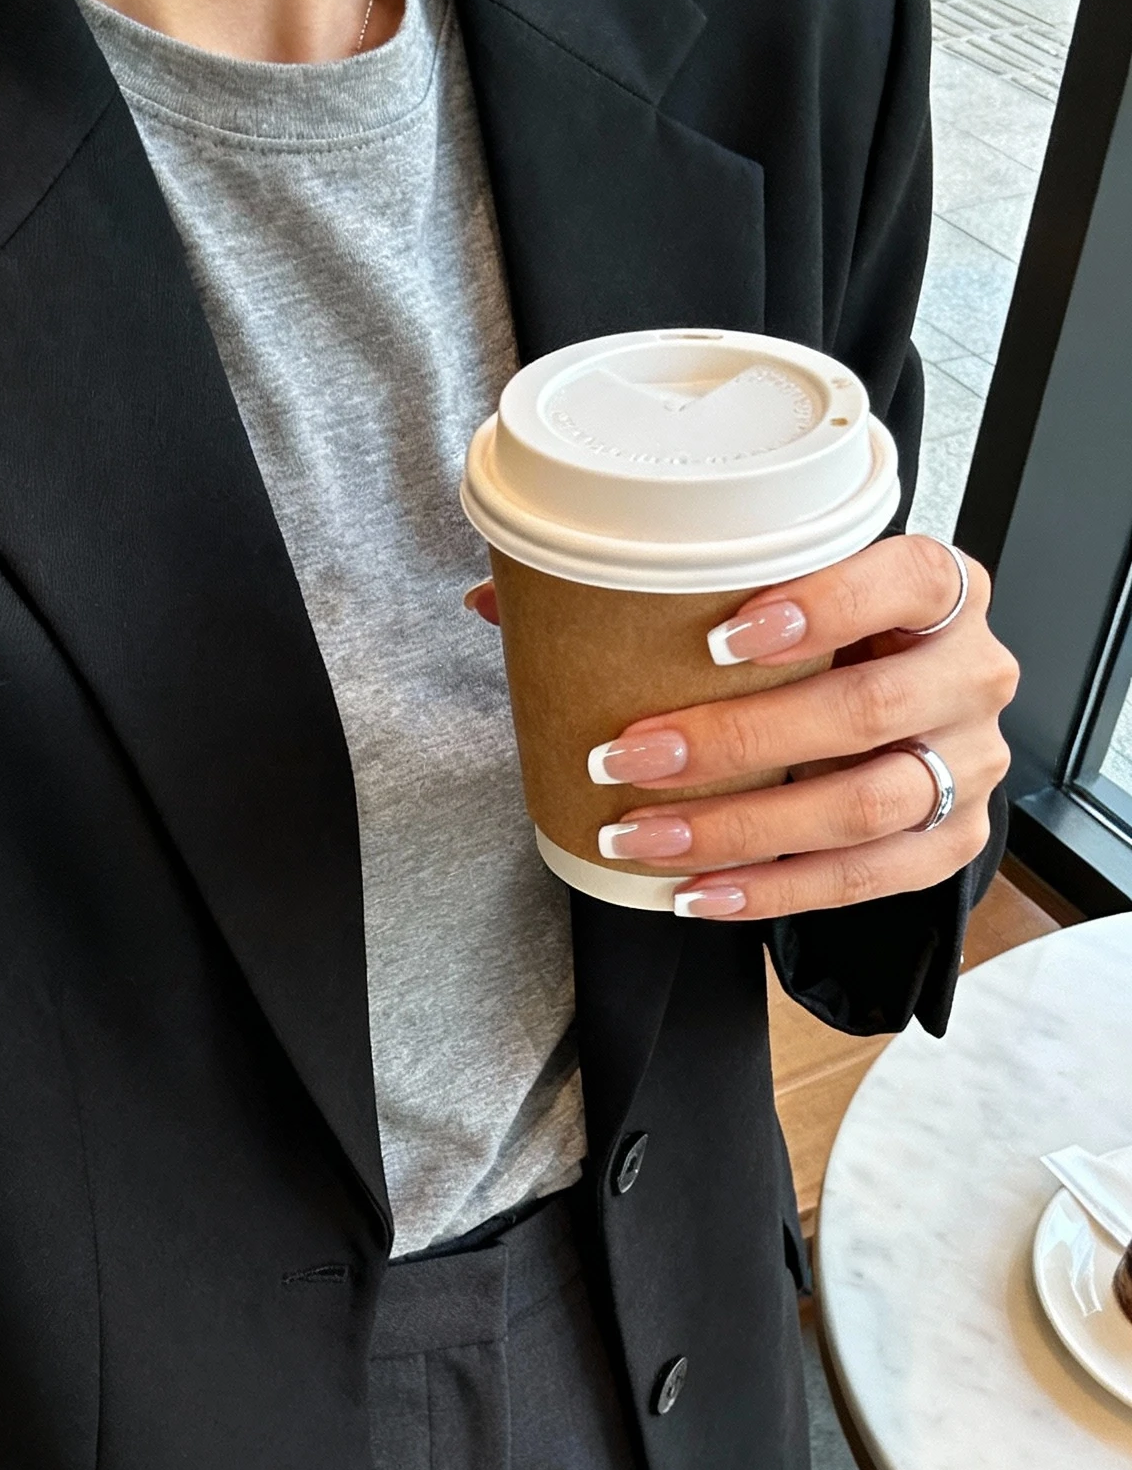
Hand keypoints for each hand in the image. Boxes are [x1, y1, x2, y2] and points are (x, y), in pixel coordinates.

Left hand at [465, 537, 1016, 919]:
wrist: (911, 715)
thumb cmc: (831, 645)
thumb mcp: (777, 602)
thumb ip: (662, 589)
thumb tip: (498, 596)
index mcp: (938, 590)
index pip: (911, 578)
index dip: (826, 603)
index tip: (718, 636)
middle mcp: (972, 674)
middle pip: (870, 710)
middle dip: (737, 740)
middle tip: (630, 757)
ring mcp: (970, 765)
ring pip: (865, 806)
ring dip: (739, 828)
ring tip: (641, 838)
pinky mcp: (952, 842)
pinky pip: (865, 882)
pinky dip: (771, 890)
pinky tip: (695, 892)